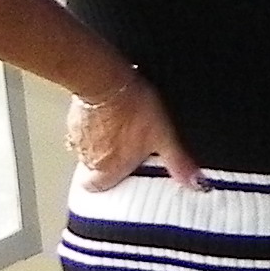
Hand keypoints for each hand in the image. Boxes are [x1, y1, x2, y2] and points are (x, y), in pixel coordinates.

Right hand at [67, 71, 199, 191]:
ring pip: (87, 149)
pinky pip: (82, 128)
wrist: (107, 81)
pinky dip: (94, 125)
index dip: (107, 184)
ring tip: (119, 128)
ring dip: (100, 142)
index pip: (96, 188)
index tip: (119, 177)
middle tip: (125, 149)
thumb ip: (177, 162)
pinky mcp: (74, 118)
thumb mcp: (164, 137)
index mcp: (109, 169)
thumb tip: (195, 182)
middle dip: (108, 162)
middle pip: (93, 169)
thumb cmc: (132, 110)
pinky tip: (109, 114)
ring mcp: (78, 138)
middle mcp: (89, 158)